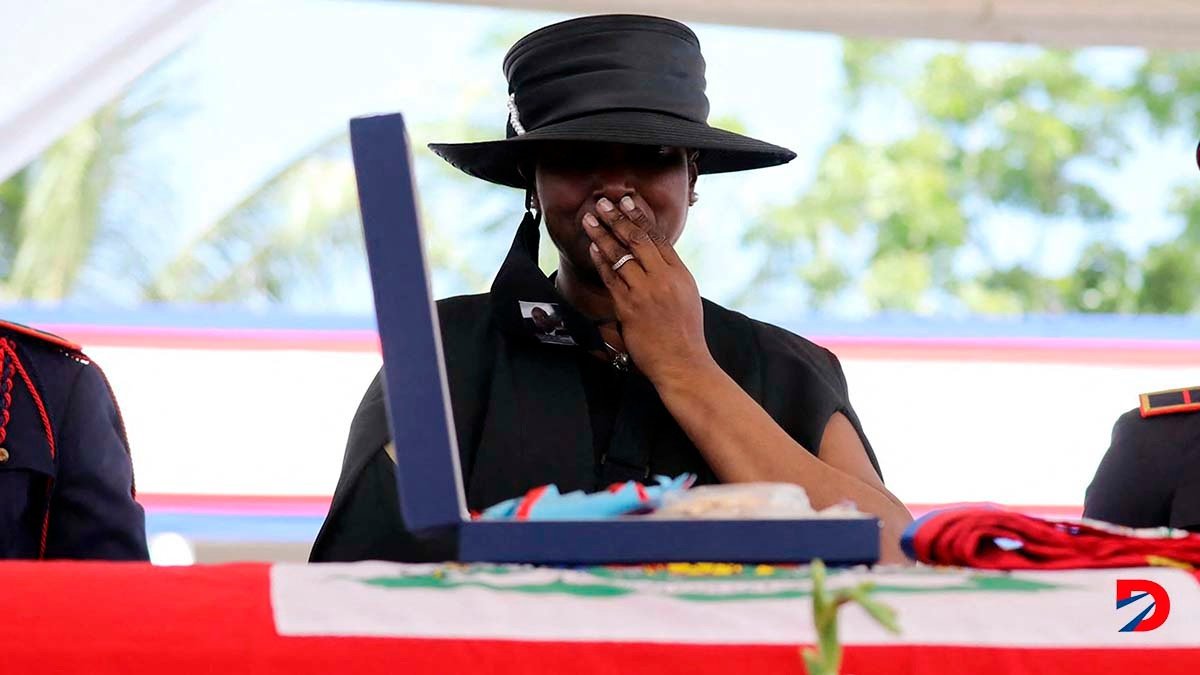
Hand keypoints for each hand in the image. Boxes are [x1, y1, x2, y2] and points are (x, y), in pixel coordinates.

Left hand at [582, 195, 715, 382]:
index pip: (658, 237)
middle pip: (637, 240)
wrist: (683, 363)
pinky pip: (612, 277)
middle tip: (602, 203)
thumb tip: (653, 259)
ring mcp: (646, 291)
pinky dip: (601, 260)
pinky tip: (593, 248)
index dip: (640, 217)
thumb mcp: (686, 297)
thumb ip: (670, 275)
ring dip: (603, 234)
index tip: (627, 201)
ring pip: (621, 255)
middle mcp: (664, 278)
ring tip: (590, 219)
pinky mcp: (629, 306)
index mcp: (680, 274)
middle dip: (617, 218)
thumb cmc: (684, 334)